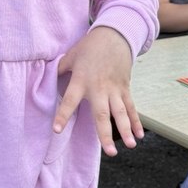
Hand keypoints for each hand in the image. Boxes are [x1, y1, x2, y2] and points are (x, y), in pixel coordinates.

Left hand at [53, 27, 143, 156]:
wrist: (114, 36)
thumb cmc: (89, 47)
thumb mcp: (70, 56)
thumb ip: (60, 70)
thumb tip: (47, 79)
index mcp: (81, 80)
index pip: (69, 100)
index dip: (63, 115)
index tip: (57, 130)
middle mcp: (98, 88)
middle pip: (102, 114)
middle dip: (106, 134)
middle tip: (110, 152)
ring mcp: (114, 89)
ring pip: (121, 112)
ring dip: (127, 129)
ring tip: (132, 145)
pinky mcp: (124, 88)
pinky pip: (131, 106)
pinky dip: (136, 121)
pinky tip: (139, 136)